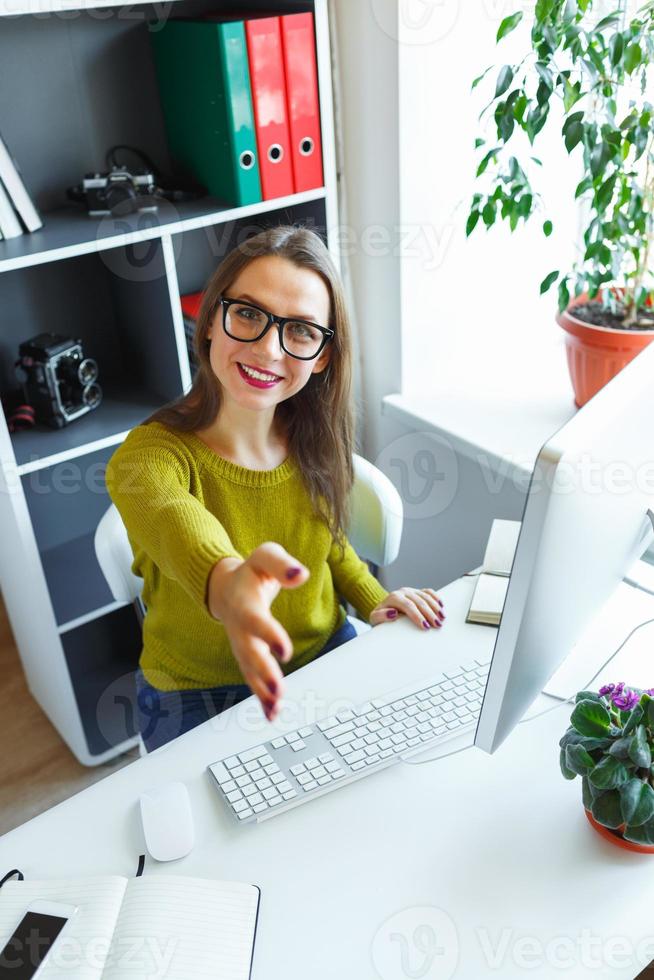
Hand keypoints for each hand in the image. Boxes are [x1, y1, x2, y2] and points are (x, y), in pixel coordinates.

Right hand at [207, 543, 308, 721]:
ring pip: (249, 671)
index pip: (256, 620)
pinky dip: (261, 698)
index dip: (269, 635)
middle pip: (249, 652)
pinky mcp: (246, 657)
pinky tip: (273, 714)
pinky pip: (252, 679)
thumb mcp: (265, 556)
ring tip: (276, 709)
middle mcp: (239, 628)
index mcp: (245, 603)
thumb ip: (282, 564)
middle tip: (279, 690)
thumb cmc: (252, 571)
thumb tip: (301, 574)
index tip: (285, 651)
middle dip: (263, 673)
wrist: (224, 587)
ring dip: (261, 691)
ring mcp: (240, 645)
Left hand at [369, 587, 444, 629]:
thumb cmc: (380, 616)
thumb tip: (392, 613)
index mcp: (393, 597)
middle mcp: (403, 592)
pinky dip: (436, 598)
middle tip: (437, 625)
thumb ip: (380, 616)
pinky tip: (442, 606)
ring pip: (426, 596)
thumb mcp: (374, 618)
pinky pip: (429, 592)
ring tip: (442, 618)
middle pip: (419, 601)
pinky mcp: (418, 592)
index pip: (408, 605)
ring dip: (435, 607)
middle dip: (429, 614)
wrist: (382, 609)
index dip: (417, 616)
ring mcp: (411, 591)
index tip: (424, 626)